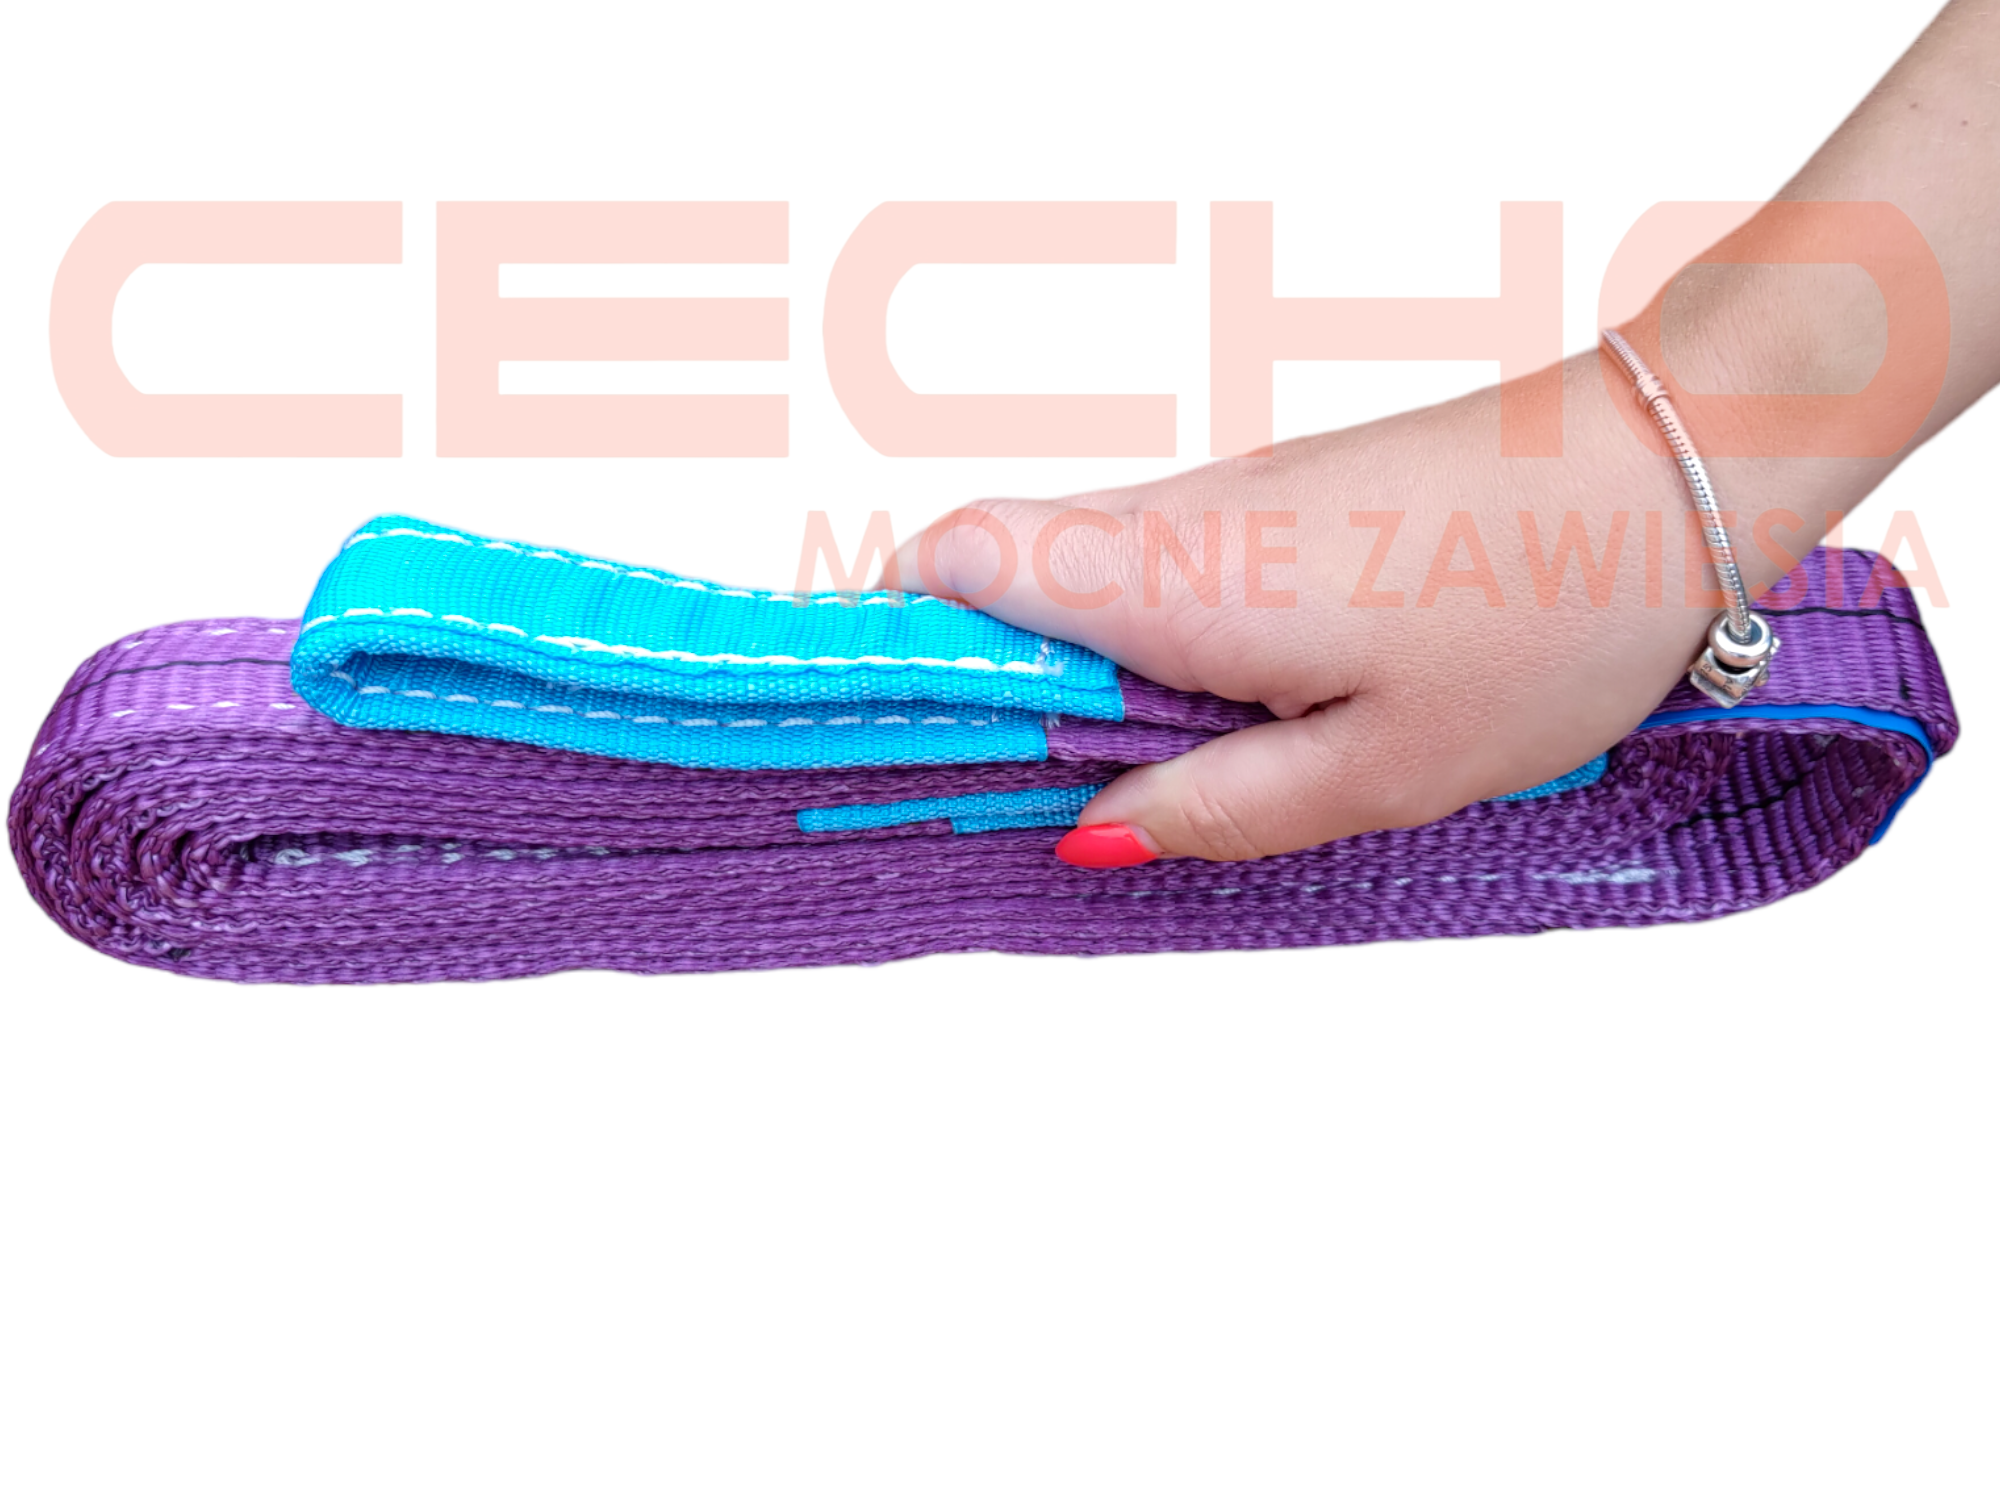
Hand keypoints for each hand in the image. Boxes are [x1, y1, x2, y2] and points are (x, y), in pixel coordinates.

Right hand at [886, 355, 1742, 860]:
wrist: (1681, 468)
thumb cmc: (1547, 620)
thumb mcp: (1381, 770)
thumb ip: (1215, 808)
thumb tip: (1085, 836)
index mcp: (1175, 580)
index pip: (953, 565)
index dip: (887, 641)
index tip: (880, 737)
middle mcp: (1178, 517)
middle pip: (995, 567)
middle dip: (968, 677)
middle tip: (997, 795)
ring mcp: (1230, 495)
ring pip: (1078, 566)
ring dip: (1062, 669)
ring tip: (1113, 779)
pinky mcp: (1284, 499)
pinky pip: (1159, 563)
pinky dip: (1139, 641)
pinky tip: (1207, 722)